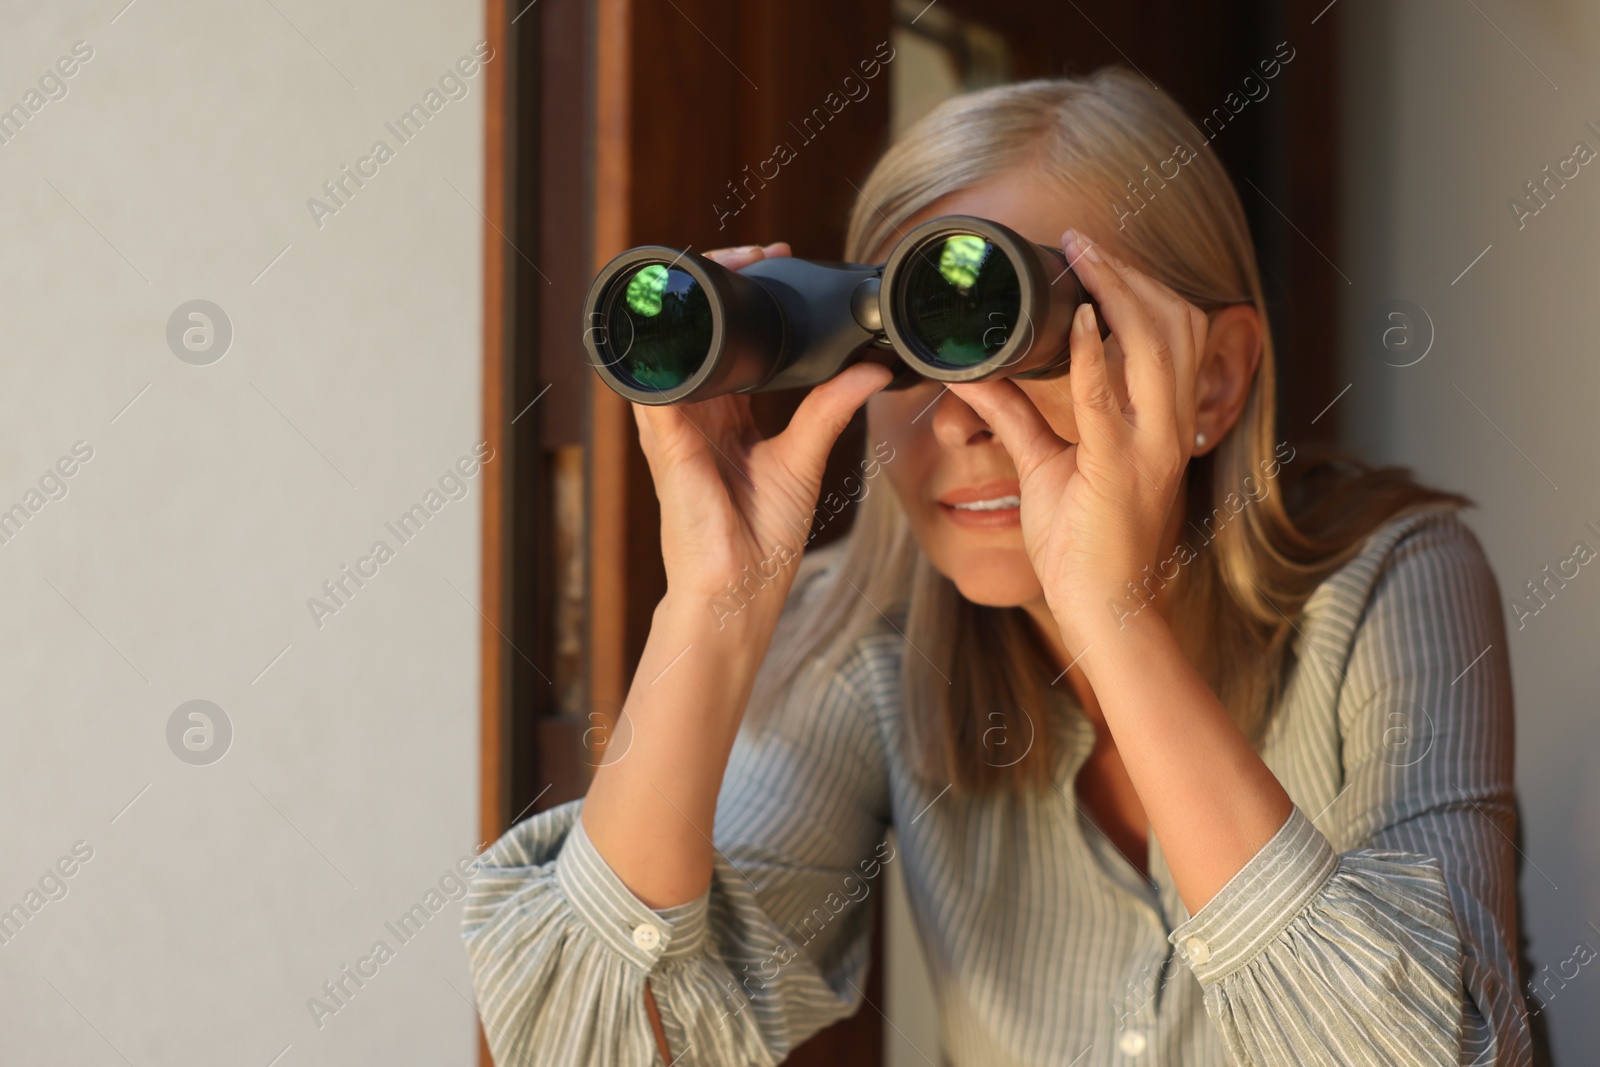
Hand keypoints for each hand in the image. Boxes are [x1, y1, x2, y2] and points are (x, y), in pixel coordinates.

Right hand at [633, 242, 892, 617]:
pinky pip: (655, 384)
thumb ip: (828, 409)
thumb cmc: (762, 538)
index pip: (726, 345)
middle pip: (696, 335)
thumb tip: (869, 369)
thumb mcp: (804, 458)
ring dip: (693, 303)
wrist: (739, 590)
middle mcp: (692, 416)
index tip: (774, 267)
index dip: (745, 303)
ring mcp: (672, 426)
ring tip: (728, 264)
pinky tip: (685, 312)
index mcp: (721, 418)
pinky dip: (669, 346)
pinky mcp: (665, 442)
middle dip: (717, 287)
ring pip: (672, 345)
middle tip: (756, 254)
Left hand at [947, 228, 1207, 651]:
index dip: (1142, 286)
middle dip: (1133, 273)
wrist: (1106, 612)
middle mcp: (1170, 428)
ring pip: (1159, 344)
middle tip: (1085, 242)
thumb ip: (1014, 417)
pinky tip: (1083, 319)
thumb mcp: (1047, 467)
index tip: (1096, 255)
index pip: (1175, 333)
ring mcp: (1152, 447)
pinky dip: (1099, 353)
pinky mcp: (1121, 470)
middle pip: (1176, 322)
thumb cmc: (1086, 547)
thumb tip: (974, 375)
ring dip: (1119, 292)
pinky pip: (1112, 398)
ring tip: (1083, 257)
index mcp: (1162, 424)